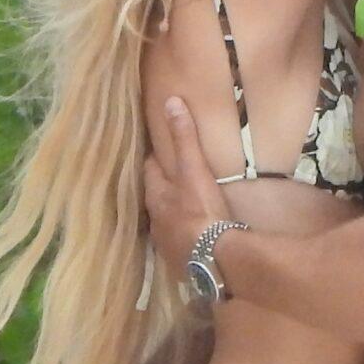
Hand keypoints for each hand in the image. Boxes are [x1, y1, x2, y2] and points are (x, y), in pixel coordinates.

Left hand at [143, 98, 229, 274]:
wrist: (213, 258)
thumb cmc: (201, 210)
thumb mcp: (194, 169)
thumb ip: (184, 137)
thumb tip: (170, 101)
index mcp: (156, 196)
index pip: (150, 170)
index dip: (156, 159)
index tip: (162, 151)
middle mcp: (155, 220)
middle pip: (155, 198)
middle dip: (163, 188)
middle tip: (175, 178)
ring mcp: (166, 244)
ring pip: (165, 222)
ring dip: (172, 214)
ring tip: (184, 207)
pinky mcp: (179, 262)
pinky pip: (178, 244)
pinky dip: (183, 237)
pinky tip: (193, 237)